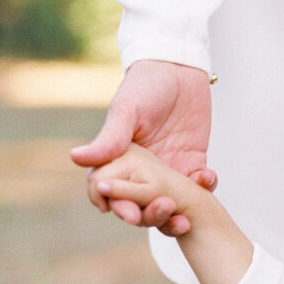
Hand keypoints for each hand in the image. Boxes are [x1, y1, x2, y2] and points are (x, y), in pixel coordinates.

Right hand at [71, 60, 215, 235]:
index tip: (126, 213)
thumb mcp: (126, 110)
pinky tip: (207, 177)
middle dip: (152, 215)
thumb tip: (76, 159)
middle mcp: (143, 171)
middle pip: (144, 205)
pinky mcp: (194, 163)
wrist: (178, 68)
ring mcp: (170, 170)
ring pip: (172, 203)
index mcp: (121, 161)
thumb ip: (108, 138)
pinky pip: (200, 185)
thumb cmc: (145, 83)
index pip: (114, 193)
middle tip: (162, 213)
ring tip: (185, 213)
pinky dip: (205, 186)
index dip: (119, 205)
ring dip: (178, 211)